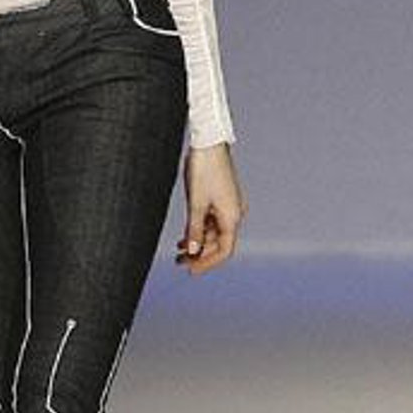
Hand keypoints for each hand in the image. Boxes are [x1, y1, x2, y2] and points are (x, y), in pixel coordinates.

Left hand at [176, 142, 244, 273]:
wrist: (209, 143)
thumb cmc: (204, 170)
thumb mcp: (196, 204)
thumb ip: (195, 230)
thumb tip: (193, 252)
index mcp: (232, 216)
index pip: (224, 250)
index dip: (208, 262)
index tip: (191, 269)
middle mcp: (234, 213)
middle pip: (219, 244)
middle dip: (200, 254)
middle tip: (179, 262)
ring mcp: (228, 206)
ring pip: (214, 233)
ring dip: (198, 243)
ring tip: (178, 252)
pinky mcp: (221, 198)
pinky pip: (212, 221)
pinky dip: (200, 230)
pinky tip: (185, 236)